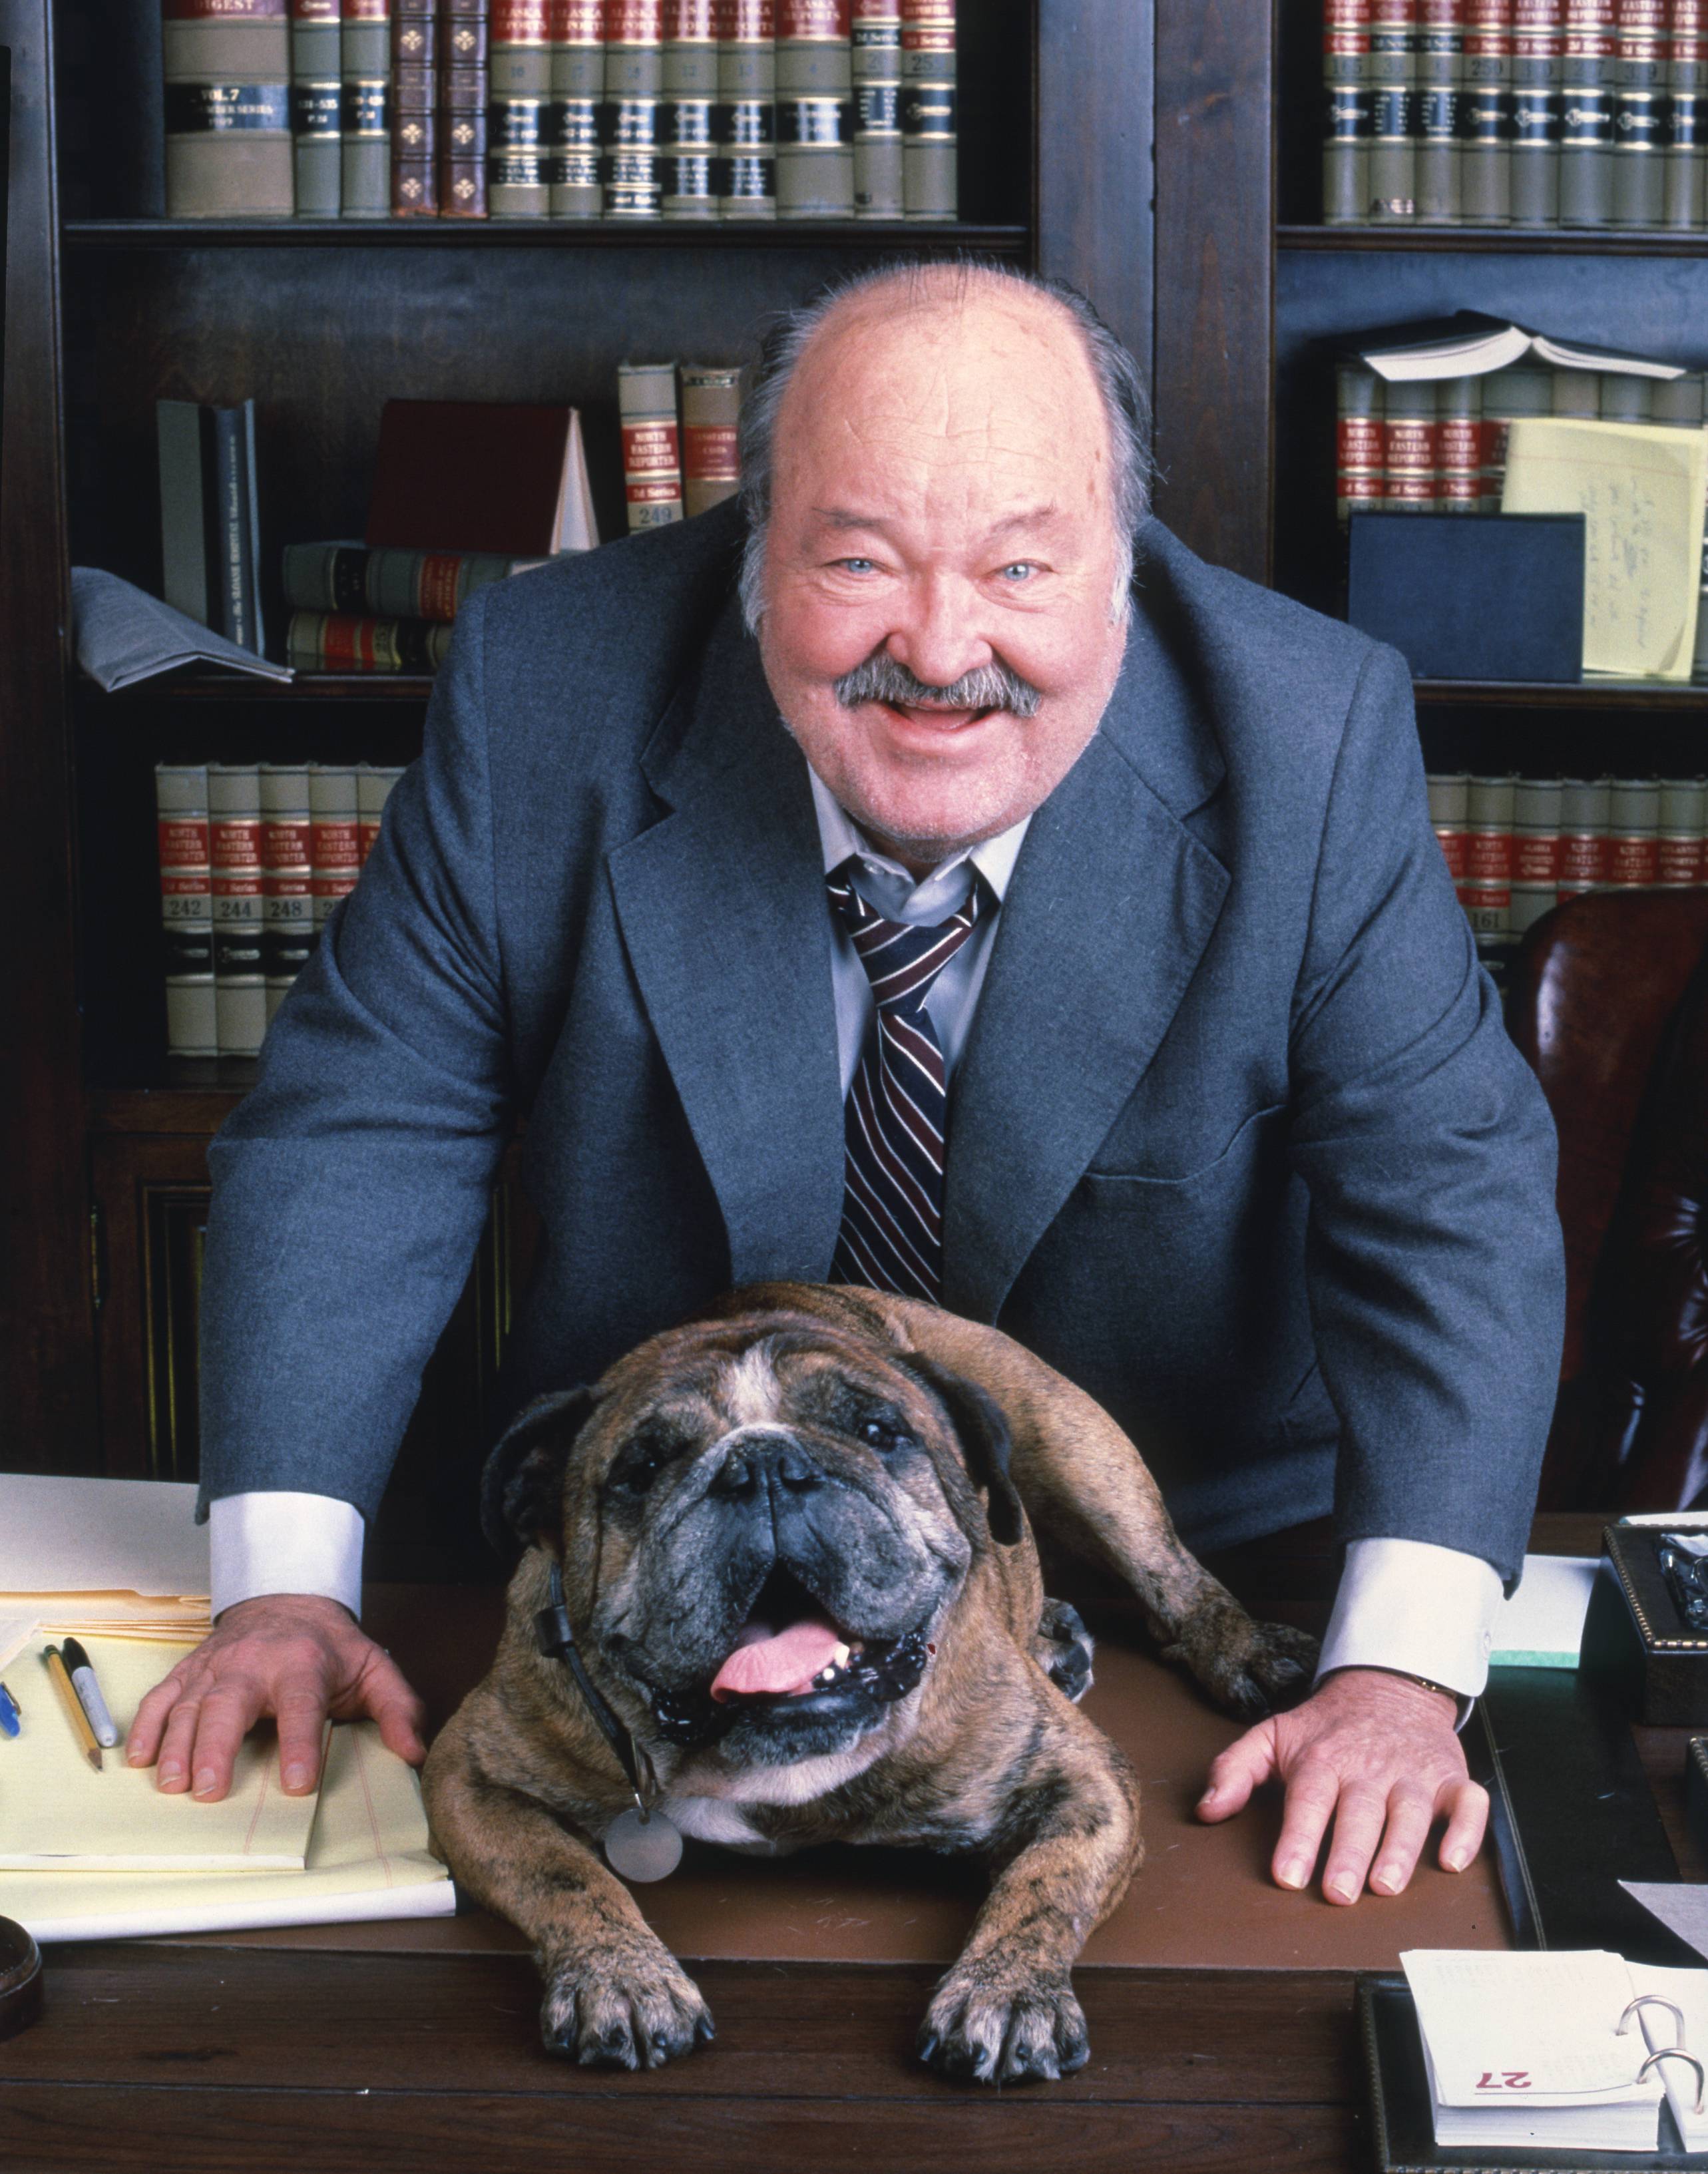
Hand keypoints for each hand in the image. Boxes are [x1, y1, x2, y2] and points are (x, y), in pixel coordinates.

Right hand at [125, 1593, 426, 1801]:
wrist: (288, 1598)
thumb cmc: (330, 1647)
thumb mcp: (375, 1669)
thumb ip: (398, 1710)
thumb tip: (414, 1753)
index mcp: (303, 1664)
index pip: (303, 1706)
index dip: (301, 1744)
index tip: (297, 1784)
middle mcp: (254, 1663)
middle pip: (229, 1704)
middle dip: (216, 1747)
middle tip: (207, 1791)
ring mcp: (216, 1666)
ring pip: (190, 1704)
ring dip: (178, 1745)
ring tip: (173, 1785)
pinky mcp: (190, 1669)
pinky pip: (162, 1696)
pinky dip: (147, 1726)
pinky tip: (140, 1759)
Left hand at [1194, 1666, 1487, 1903]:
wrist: (1387, 1685)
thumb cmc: (1326, 1727)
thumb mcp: (1272, 1736)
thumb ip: (1234, 1770)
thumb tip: (1206, 1810)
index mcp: (1323, 1761)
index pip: (1308, 1801)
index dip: (1297, 1838)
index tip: (1287, 1876)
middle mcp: (1369, 1769)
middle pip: (1360, 1812)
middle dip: (1349, 1853)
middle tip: (1339, 1892)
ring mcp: (1413, 1774)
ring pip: (1412, 1812)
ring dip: (1401, 1849)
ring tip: (1386, 1885)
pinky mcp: (1450, 1778)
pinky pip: (1468, 1803)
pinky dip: (1467, 1831)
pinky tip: (1453, 1860)